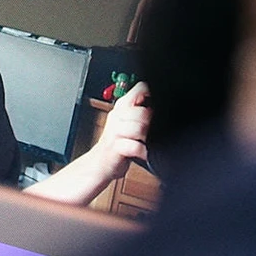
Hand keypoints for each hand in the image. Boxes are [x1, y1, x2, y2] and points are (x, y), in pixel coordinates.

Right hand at [25, 82, 149, 206]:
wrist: (97, 166)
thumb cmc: (115, 146)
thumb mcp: (128, 124)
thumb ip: (141, 112)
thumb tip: (158, 104)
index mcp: (121, 108)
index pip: (140, 89)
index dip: (151, 96)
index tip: (151, 106)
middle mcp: (116, 117)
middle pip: (143, 112)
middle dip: (149, 124)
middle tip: (145, 133)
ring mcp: (114, 132)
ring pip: (139, 128)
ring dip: (144, 138)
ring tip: (141, 142)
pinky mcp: (114, 148)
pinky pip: (134, 146)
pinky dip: (141, 152)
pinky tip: (140, 153)